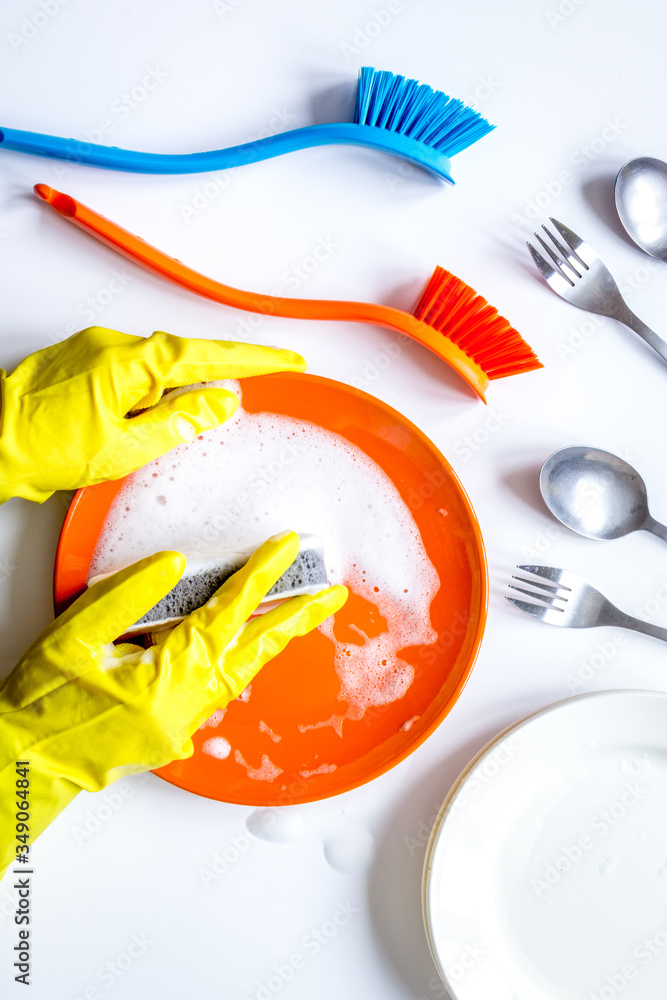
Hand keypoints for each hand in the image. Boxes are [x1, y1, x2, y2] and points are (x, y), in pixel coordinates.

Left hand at [0, 326, 305, 501]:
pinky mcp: (83, 363)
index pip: (208, 355)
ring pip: (155, 370)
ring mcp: (96, 351)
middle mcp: (115, 346)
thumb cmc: (44, 446)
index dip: (254, 359)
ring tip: (154, 433)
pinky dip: (146, 394)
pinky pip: (131, 372)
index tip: (287, 360)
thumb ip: (180, 423)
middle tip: (230, 410)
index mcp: (132, 361)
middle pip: (183, 361)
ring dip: (169, 397)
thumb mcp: (127, 448)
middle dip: (209, 385)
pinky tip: (137, 422)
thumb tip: (219, 404)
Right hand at [0, 531, 346, 877]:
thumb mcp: (74, 637)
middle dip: (296, 618)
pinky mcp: (174, 734)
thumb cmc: (40, 705)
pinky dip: (240, 662)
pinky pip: (218, 690)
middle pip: (253, 652)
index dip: (260, 577)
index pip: (226, 615)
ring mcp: (183, 726)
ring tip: (301, 611)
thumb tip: (174, 565)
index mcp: (165, 679)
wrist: (21, 766)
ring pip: (241, 673)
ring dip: (272, 639)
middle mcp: (186, 707)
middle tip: (331, 592)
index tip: (286, 549)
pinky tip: (247, 645)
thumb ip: (127, 595)